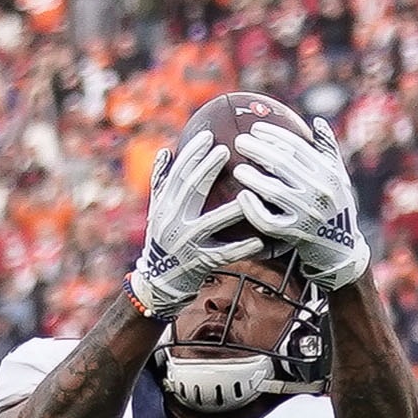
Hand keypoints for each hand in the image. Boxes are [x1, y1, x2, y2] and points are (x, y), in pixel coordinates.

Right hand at [126, 130, 264, 319]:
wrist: (159, 282)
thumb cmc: (162, 240)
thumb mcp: (157, 211)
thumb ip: (161, 182)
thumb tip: (165, 151)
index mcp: (164, 207)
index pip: (178, 175)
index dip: (192, 154)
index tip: (208, 136)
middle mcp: (172, 223)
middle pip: (191, 191)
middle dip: (208, 169)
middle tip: (226, 150)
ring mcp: (186, 244)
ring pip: (211, 222)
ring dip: (232, 208)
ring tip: (250, 193)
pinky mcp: (199, 263)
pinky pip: (224, 254)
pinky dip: (241, 248)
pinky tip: (260, 239)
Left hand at [231, 118, 370, 291]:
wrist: (342, 250)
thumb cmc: (337, 208)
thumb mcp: (340, 178)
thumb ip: (328, 150)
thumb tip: (317, 122)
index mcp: (329, 173)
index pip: (297, 146)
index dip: (274, 135)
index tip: (256, 129)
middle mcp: (319, 191)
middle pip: (282, 163)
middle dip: (258, 149)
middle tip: (240, 142)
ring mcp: (307, 214)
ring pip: (274, 191)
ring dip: (252, 177)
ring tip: (237, 168)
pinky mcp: (295, 234)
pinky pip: (268, 220)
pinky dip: (254, 208)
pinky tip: (242, 196)